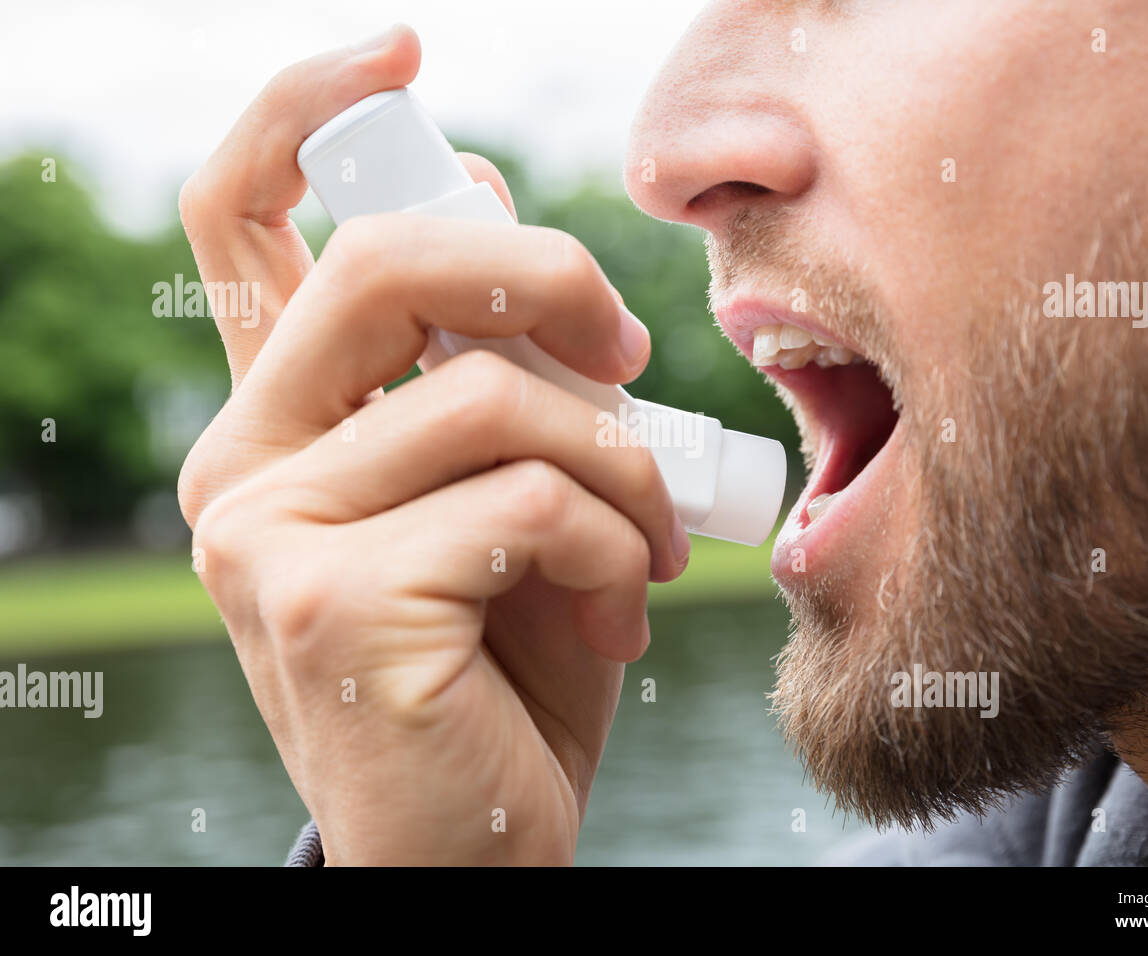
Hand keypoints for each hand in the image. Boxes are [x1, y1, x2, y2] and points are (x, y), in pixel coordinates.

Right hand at [176, 25, 688, 864]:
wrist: (474, 839)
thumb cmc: (503, 664)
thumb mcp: (505, 498)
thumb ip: (482, 366)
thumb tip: (487, 197)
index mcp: (283, 422)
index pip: (237, 220)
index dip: (304, 110)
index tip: (401, 52)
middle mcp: (242, 466)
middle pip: (385, 266)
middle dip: (548, 277)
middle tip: (635, 349)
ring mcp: (267, 535)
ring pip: (496, 398)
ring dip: (624, 465)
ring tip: (652, 548)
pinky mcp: (332, 603)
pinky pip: (531, 499)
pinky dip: (616, 546)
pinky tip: (620, 615)